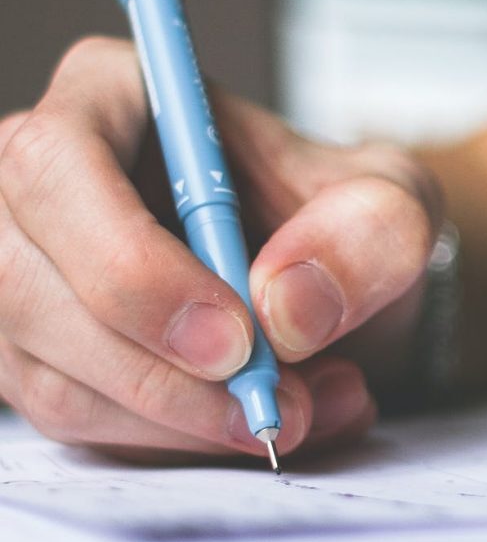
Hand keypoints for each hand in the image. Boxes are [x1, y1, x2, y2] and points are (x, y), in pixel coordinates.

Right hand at [0, 37, 441, 459]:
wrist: (333, 286)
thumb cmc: (344, 222)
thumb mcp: (396, 204)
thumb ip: (369, 232)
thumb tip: (286, 307)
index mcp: (114, 97)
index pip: (58, 168)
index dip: (133, 267)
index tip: (235, 342)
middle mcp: (42, 184)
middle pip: (30, 288)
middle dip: (166, 376)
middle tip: (282, 409)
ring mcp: (28, 277)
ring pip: (53, 378)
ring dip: (187, 423)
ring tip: (306, 411)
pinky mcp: (43, 357)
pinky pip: (82, 426)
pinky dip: (180, 444)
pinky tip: (259, 422)